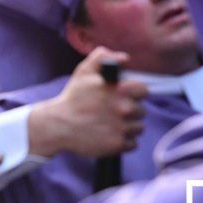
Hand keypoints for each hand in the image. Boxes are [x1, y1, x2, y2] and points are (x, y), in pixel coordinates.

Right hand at [28, 47, 147, 158]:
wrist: (58, 125)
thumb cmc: (72, 98)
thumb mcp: (84, 71)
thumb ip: (103, 57)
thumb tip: (124, 58)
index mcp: (120, 90)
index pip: (143, 90)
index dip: (134, 92)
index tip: (125, 96)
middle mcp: (124, 109)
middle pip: (141, 111)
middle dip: (129, 111)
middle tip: (113, 112)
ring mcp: (121, 128)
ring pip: (138, 128)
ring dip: (127, 127)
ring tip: (110, 124)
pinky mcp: (118, 144)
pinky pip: (132, 143)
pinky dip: (123, 141)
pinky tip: (109, 135)